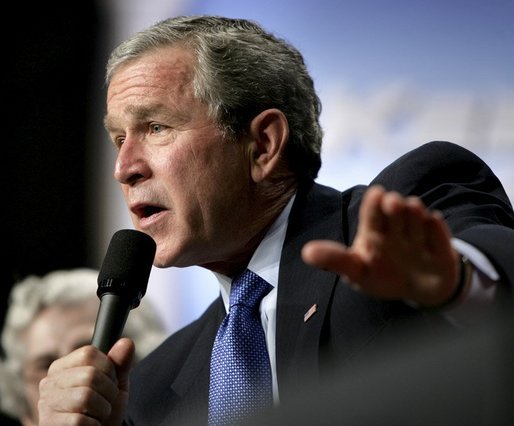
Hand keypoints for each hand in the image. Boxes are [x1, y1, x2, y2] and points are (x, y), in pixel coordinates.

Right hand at [38, 338, 134, 425]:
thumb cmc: (103, 409)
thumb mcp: (116, 384)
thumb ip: (121, 363)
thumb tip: (127, 342)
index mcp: (63, 367)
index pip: (88, 353)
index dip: (108, 368)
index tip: (109, 381)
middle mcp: (50, 382)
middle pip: (90, 375)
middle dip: (108, 391)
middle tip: (105, 402)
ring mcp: (46, 404)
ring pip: (85, 397)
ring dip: (102, 409)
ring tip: (97, 415)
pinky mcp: (49, 424)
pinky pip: (80, 421)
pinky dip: (93, 425)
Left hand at [302, 185, 461, 306]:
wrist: (419, 289)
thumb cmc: (382, 276)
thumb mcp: (357, 272)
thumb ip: (335, 260)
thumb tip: (306, 252)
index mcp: (375, 231)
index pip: (372, 215)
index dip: (373, 206)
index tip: (376, 193)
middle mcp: (397, 227)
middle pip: (396, 213)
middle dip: (393, 206)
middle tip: (392, 202)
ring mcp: (420, 236)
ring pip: (418, 220)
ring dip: (415, 215)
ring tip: (414, 210)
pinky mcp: (441, 248)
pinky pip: (440, 237)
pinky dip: (437, 231)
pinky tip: (434, 222)